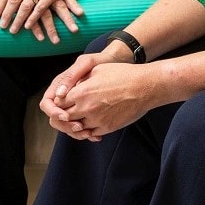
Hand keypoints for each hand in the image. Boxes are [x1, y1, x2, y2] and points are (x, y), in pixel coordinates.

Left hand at [39, 54, 163, 140]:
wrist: (145, 87)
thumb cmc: (123, 74)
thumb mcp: (98, 70)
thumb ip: (80, 81)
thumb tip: (70, 88)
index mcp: (81, 92)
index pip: (58, 103)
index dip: (58, 103)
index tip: (62, 102)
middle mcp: (86, 108)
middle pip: (64, 118)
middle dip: (63, 116)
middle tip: (67, 113)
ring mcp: (96, 120)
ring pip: (76, 128)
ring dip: (75, 124)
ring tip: (79, 120)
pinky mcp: (107, 128)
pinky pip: (90, 134)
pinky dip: (88, 131)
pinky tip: (91, 125)